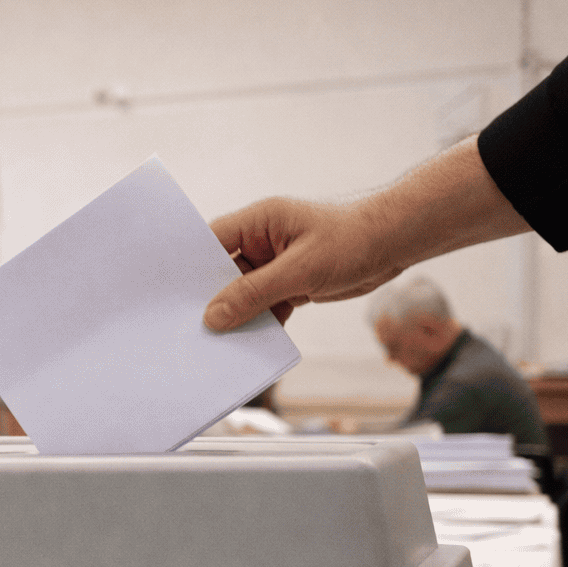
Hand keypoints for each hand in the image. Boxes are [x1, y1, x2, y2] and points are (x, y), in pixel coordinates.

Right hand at [201, 197, 404, 330]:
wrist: (399, 242)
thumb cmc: (354, 239)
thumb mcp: (301, 269)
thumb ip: (255, 293)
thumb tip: (213, 316)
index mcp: (258, 221)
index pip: (211, 243)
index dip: (189, 268)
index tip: (168, 297)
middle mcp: (262, 241)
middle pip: (223, 273)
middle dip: (211, 299)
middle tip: (189, 328)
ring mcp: (275, 264)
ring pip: (244, 294)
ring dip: (237, 316)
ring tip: (217, 343)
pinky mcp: (291, 284)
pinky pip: (265, 306)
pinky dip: (260, 324)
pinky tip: (250, 344)